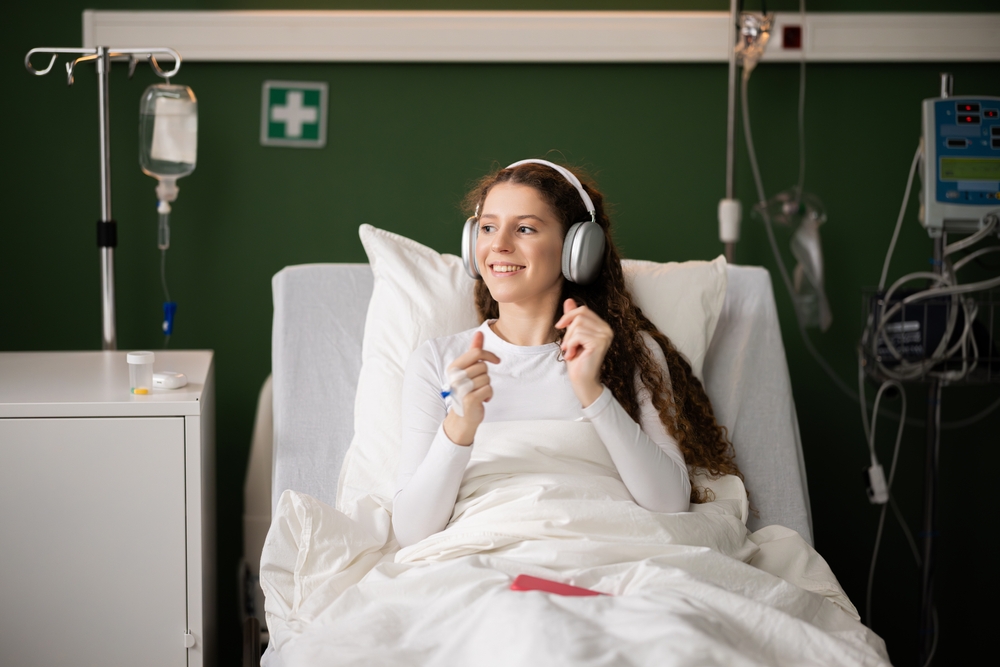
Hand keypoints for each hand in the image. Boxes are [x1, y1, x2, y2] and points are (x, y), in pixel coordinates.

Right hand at [442, 331, 499, 445]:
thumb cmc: (466, 390)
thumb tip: (479, 333)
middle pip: (483, 367)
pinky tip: (482, 399)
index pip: (476, 353)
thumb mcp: (468, 369)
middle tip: (478, 384)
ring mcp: (461, 388)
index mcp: (454, 367)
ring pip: (487, 378)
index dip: (489, 355)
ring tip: (479, 392)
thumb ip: (474, 351)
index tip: (496, 361)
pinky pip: (489, 389)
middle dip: (486, 375)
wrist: (462, 415)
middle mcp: (455, 376)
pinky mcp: (469, 399)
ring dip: (487, 386)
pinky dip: (489, 395)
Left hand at [555, 298, 612, 407]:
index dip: (568, 316)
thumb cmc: (578, 360)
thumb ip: (572, 319)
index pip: (583, 310)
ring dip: (569, 339)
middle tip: (566, 345)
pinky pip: (578, 334)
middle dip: (568, 329)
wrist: (582, 380)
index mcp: (602, 326)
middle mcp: (607, 329)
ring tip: (571, 351)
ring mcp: (605, 335)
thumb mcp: (572, 336)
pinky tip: (573, 354)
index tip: (559, 326)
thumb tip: (569, 300)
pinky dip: (571, 344)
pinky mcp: (600, 342)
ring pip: (578, 325)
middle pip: (580, 315)